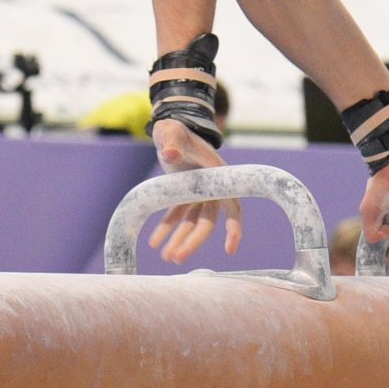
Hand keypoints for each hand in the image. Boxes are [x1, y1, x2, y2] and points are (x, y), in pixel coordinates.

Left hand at [147, 118, 243, 263]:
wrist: (170, 128)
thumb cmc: (176, 129)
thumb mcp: (173, 133)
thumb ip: (173, 141)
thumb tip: (172, 154)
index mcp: (216, 176)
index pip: (232, 205)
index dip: (234, 227)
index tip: (230, 249)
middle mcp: (210, 188)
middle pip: (207, 221)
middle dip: (193, 242)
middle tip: (177, 258)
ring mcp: (197, 193)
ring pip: (191, 223)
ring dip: (179, 240)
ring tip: (166, 258)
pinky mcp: (182, 194)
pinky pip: (176, 216)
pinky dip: (165, 229)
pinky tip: (154, 243)